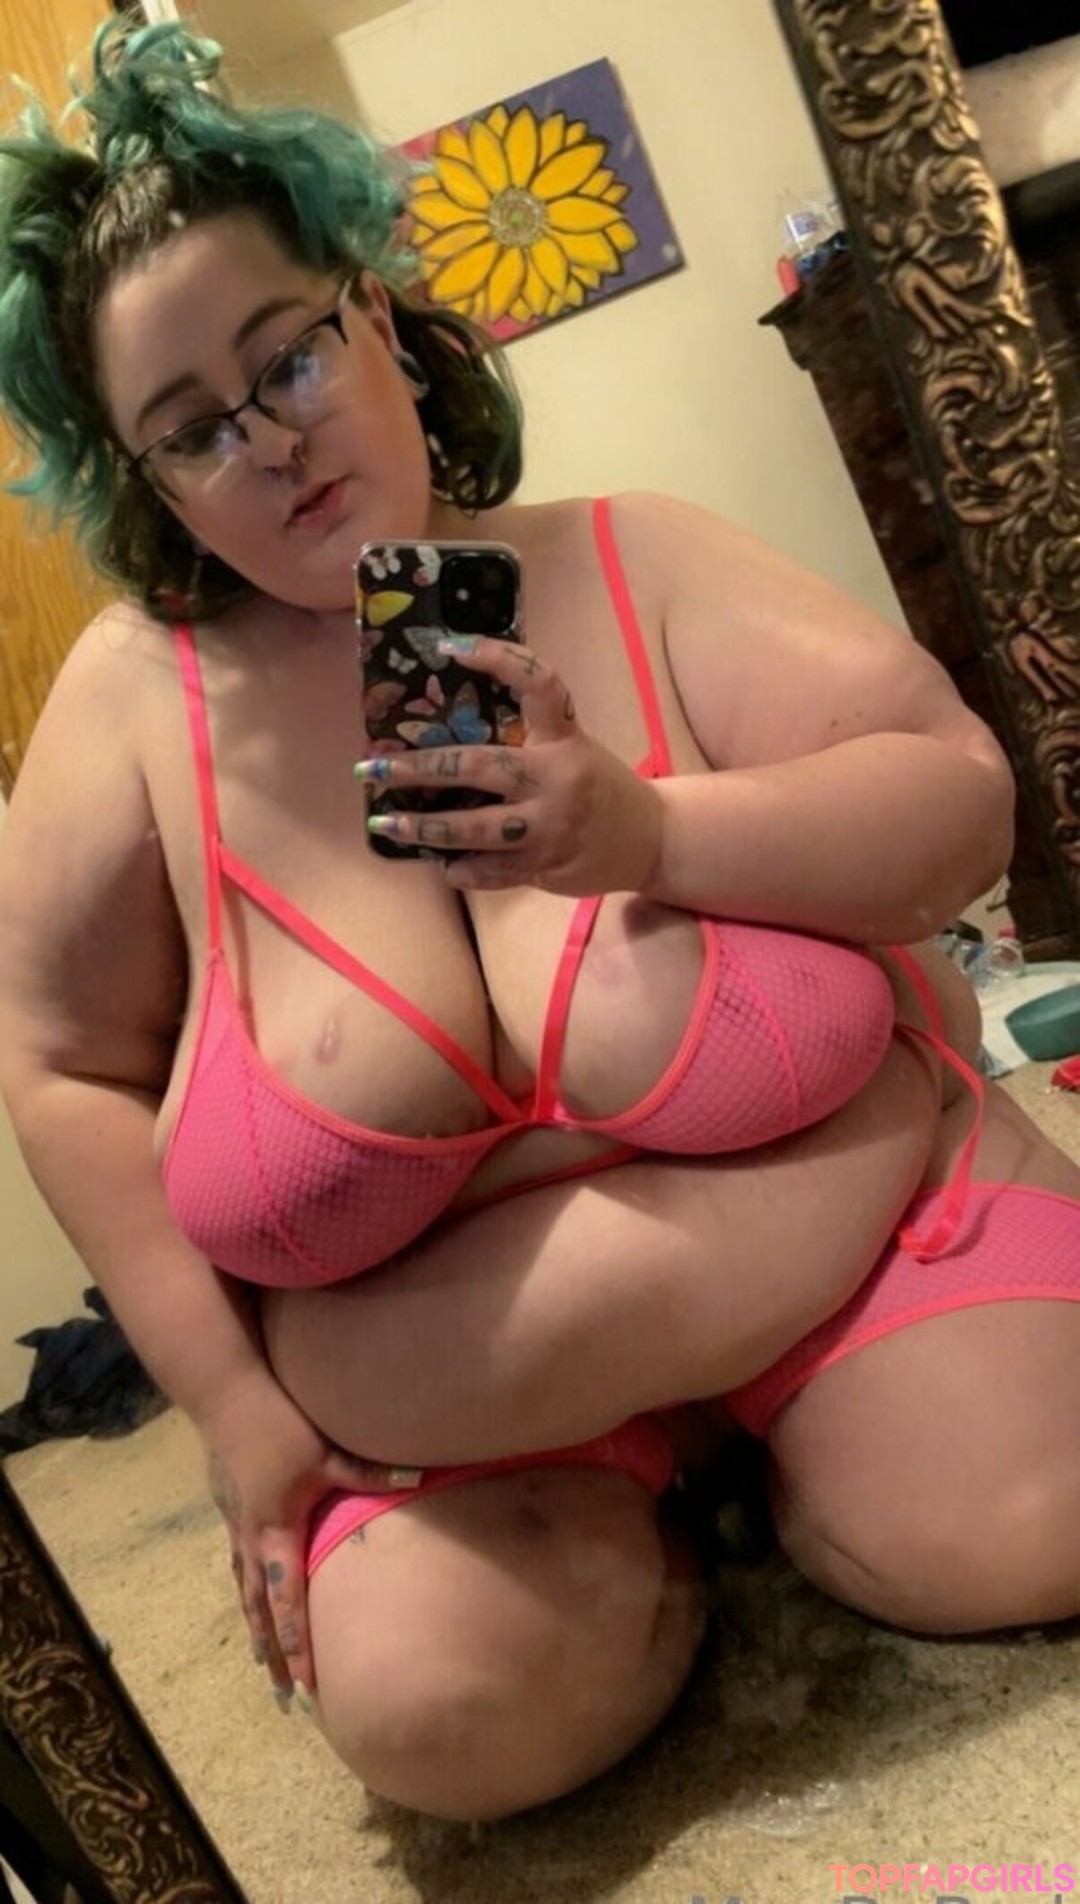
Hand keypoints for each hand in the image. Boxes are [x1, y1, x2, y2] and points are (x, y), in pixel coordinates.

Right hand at [203, 1376, 419, 1704]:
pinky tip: (250, 1596)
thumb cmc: (278, 1425)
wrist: (225, 1396)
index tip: (304, 1684)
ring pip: (244, 1590)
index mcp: (277, 1532)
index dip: (296, 1644)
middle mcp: (252, 1538)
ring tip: (261, 1662)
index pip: (288, 1601)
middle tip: (282, 1694)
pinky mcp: (231, 1509)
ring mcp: (237, 1525)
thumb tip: (420, 1479)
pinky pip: (239, 1564)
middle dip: (272, 1652)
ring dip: (254, 1628)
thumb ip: (370, 1474)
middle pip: (260, 1609)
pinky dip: (246, 1591)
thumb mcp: (326, 1452)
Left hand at [356, 635, 662, 895]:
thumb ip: (527, 737)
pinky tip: (439, 863)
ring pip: (476, 828)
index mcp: (564, 738)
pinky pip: (492, 871)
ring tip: (384, 822)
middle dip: (418, 768)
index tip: (447, 646)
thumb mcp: (574, 747)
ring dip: (424, 827)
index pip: (535, 682)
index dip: (495, 657)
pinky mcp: (547, 866)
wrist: (652, 838)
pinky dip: (461, 869)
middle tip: (372, 767)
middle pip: (479, 766)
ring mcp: (550, 826)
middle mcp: (556, 778)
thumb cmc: (599, 785)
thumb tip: (450, 728)